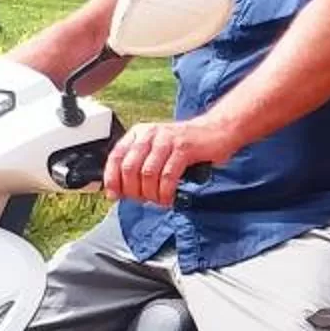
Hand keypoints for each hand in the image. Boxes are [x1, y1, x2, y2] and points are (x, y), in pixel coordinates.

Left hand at [104, 116, 237, 207]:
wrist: (217, 130)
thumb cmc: (186, 145)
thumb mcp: (157, 150)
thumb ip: (139, 166)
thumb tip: (119, 190)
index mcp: (139, 134)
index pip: (116, 157)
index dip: (112, 179)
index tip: (115, 195)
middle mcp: (150, 134)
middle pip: (130, 168)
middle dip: (134, 191)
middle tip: (143, 200)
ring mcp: (167, 140)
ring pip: (147, 174)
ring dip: (151, 194)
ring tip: (159, 200)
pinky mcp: (183, 148)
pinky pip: (167, 176)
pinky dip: (165, 192)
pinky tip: (169, 198)